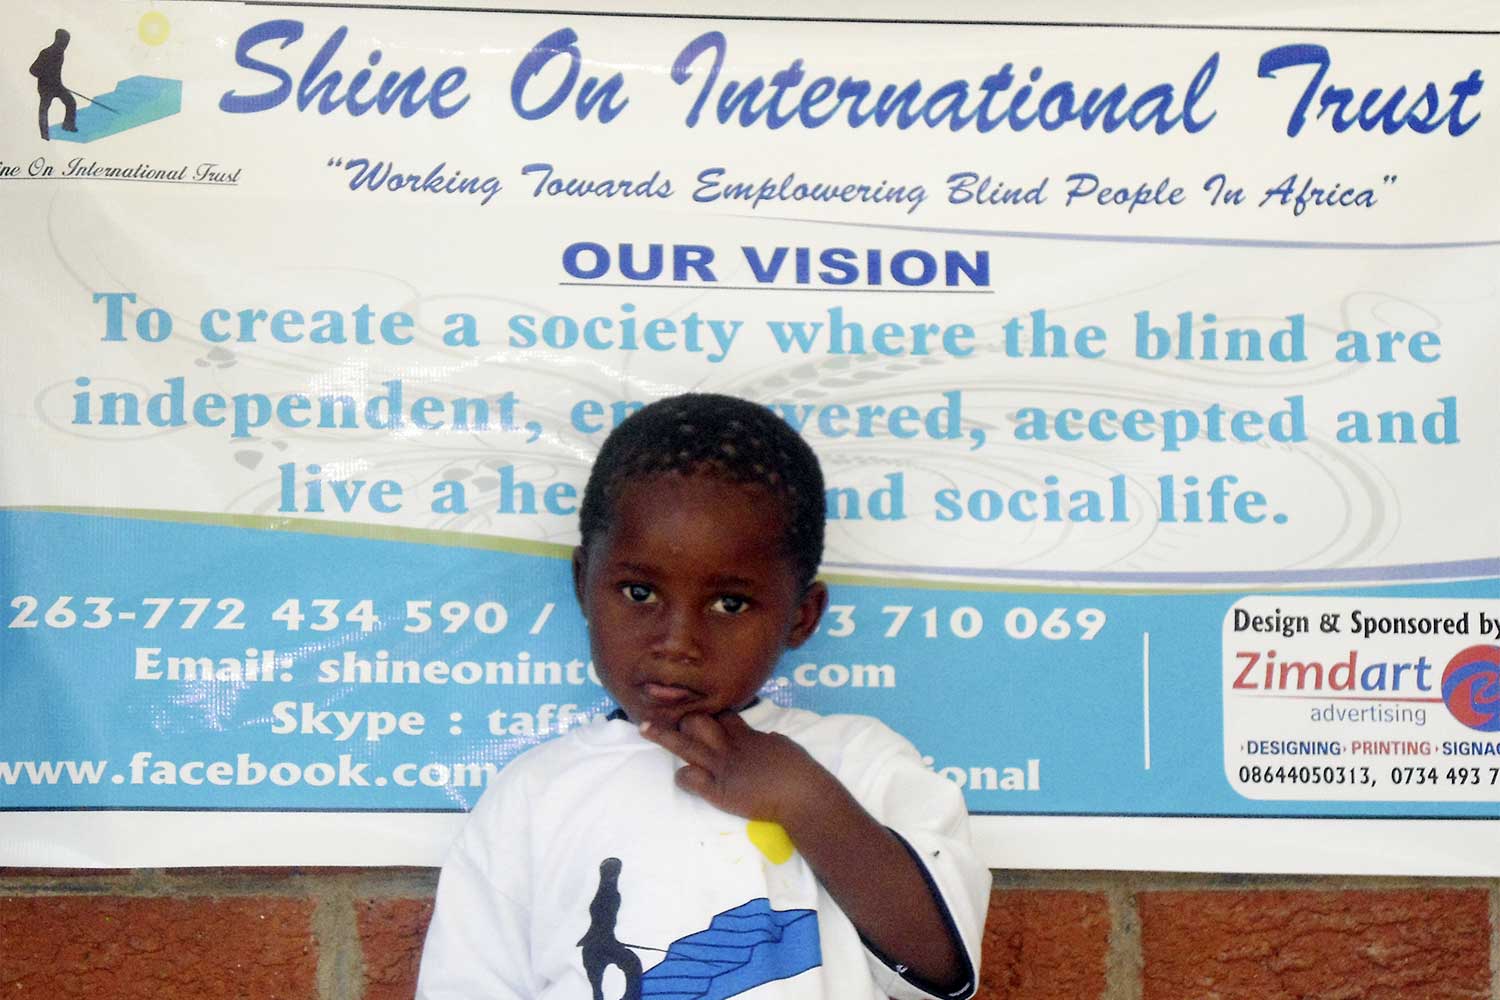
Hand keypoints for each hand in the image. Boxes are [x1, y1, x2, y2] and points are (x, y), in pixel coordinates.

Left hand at [639, 711, 835, 822]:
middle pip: (699, 722)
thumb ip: (768, 742)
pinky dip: (682, 777)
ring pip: (685, 744)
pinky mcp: (717, 789)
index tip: (701, 712)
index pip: (723, 716)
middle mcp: (730, 746)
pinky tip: (681, 777)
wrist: (802, 795)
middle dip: (684, 720)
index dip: (712, 714)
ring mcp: (721, 767)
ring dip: (664, 736)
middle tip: (669, 720)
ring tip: (644, 727)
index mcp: (748, 735)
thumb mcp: (784, 747)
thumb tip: (766, 738)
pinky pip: (690, 778)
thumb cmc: (801, 773)